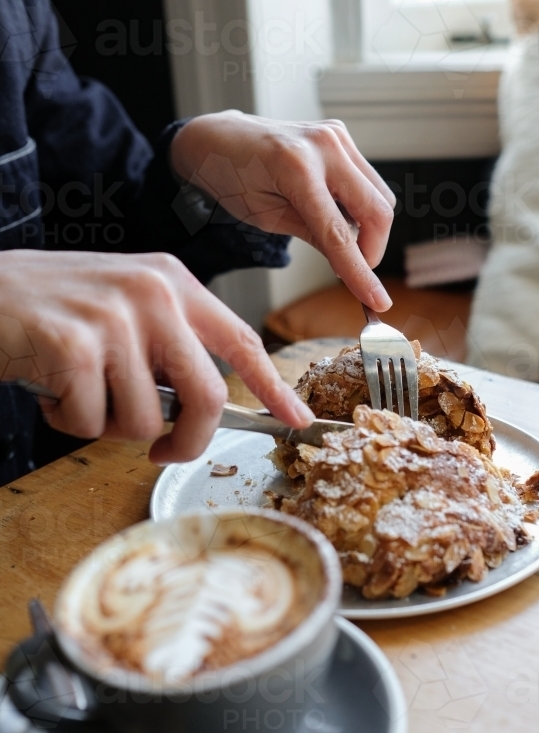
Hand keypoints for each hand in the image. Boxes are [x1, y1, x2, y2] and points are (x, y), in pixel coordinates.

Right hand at [0, 249, 312, 462]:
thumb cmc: (49, 309)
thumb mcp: (122, 307)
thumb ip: (167, 345)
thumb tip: (203, 408)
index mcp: (172, 282)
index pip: (241, 339)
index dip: (273, 387)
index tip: (297, 420)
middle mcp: (153, 293)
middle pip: (207, 395)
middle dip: (187, 440)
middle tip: (161, 450)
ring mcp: (115, 317)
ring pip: (144, 419)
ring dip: (105, 423)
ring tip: (74, 389)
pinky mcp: (76, 346)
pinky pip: (91, 421)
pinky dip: (66, 420)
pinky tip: (48, 387)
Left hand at [170, 111, 395, 310]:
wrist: (218, 139)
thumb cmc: (232, 178)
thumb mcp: (266, 219)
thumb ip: (313, 236)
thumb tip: (350, 261)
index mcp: (296, 169)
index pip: (339, 234)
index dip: (361, 272)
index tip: (378, 301)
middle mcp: (323, 147)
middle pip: (378, 210)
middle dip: (373, 249)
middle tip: (354, 268)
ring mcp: (336, 136)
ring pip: (381, 196)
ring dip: (369, 227)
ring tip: (336, 236)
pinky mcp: (340, 135)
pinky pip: (369, 180)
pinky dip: (360, 205)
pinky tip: (333, 211)